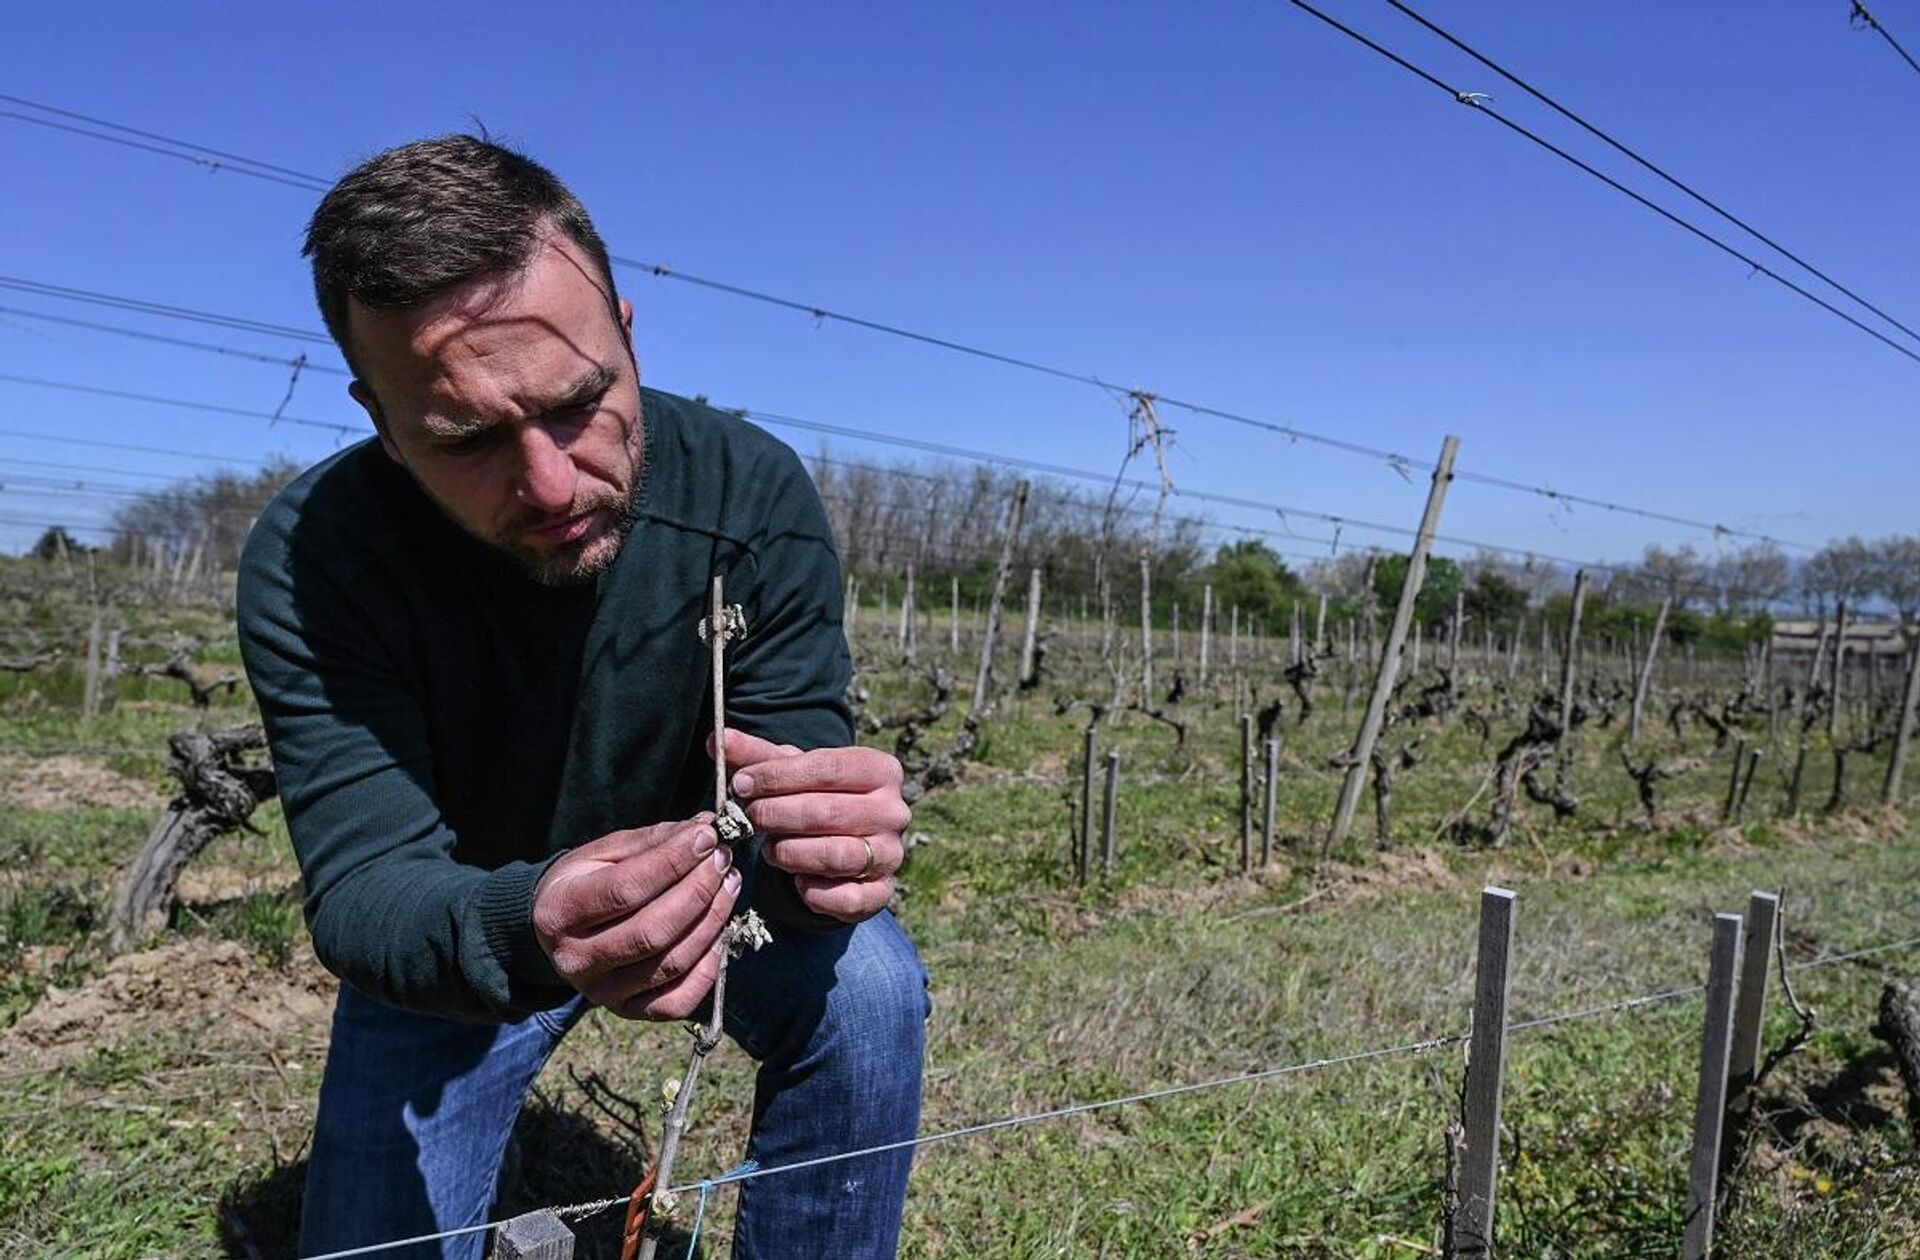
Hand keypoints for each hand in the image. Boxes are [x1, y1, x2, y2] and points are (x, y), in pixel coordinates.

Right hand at [531, 815, 740, 1020]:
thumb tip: (707, 829)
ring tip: (728, 885)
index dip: (673, 862)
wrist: (559, 928)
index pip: (626, 889)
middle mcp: (575, 958)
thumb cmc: (587, 881)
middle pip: (652, 931)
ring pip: (670, 964)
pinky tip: (719, 932)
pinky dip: (708, 968)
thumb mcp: (606, 851)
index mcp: (560, 911)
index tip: (707, 837)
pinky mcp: (626, 1010)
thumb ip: (654, 841)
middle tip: (723, 861)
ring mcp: (600, 991)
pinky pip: (677, 1001)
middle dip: (699, 892)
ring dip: (712, 922)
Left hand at [714, 728, 907, 922]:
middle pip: (828, 811)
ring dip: (789, 853)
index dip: (778, 776)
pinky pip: (844, 897)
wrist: (845, 845)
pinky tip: (795, 880)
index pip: (827, 768)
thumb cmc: (815, 798)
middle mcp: (894, 811)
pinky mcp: (882, 892)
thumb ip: (756, 757)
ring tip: (767, 849)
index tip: (741, 784)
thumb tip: (716, 739)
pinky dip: (812, 891)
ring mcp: (892, 854)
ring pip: (834, 855)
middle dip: (777, 814)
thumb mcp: (790, 774)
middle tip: (748, 817)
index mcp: (880, 770)